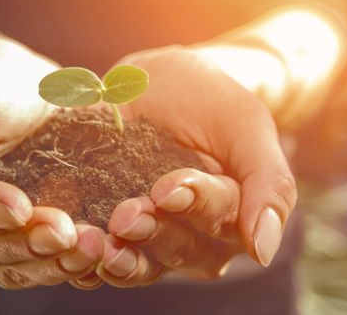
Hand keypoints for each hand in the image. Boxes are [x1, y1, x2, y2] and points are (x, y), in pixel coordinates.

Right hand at [0, 171, 104, 288]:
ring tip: (90, 244)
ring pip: (18, 268)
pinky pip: (49, 262)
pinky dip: (74, 264)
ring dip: (54, 263)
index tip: (17, 205)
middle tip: (65, 231)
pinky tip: (100, 254)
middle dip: (24, 245)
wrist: (17, 84)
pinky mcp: (32, 239)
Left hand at [96, 46, 296, 285]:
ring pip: (144, 263)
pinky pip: (109, 253)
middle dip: (155, 232)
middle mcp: (196, 233)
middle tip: (127, 216)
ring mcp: (155, 234)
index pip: (220, 218)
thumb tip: (263, 252)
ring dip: (123, 257)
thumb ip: (268, 184)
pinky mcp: (117, 228)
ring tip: (101, 241)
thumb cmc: (212, 102)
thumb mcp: (247, 127)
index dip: (196, 206)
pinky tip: (78, 253)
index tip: (169, 189)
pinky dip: (92, 259)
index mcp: (232, 213)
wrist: (162, 83)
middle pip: (181, 249)